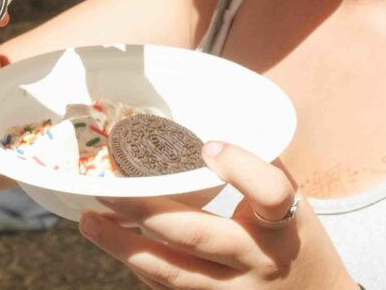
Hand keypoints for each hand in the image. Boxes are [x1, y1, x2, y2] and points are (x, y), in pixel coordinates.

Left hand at [80, 143, 354, 288]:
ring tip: (89, 221)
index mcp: (283, 226)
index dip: (240, 168)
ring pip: (171, 272)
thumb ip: (257, 163)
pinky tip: (115, 243)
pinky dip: (139, 266)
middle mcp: (257, 261)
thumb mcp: (294, 202)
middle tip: (106, 188)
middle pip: (196, 235)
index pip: (270, 195)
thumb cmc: (296, 241)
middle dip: (145, 210)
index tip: (208, 146)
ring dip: (123, 246)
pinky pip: (168, 289)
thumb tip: (210, 114)